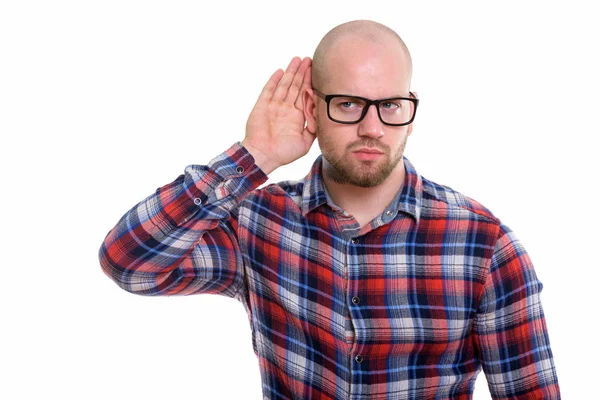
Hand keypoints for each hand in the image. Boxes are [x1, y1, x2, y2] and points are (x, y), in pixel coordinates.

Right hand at [243, 56, 314, 174]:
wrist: (263, 156)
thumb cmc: (284, 153)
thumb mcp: (305, 142)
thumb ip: (314, 127)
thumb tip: (321, 114)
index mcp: (296, 116)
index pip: (305, 95)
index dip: (310, 83)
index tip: (318, 72)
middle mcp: (286, 109)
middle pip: (296, 86)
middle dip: (302, 73)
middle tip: (309, 59)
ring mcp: (274, 106)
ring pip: (284, 85)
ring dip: (291, 72)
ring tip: (297, 59)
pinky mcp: (262, 106)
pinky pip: (269, 90)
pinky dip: (274, 81)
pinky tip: (280, 71)